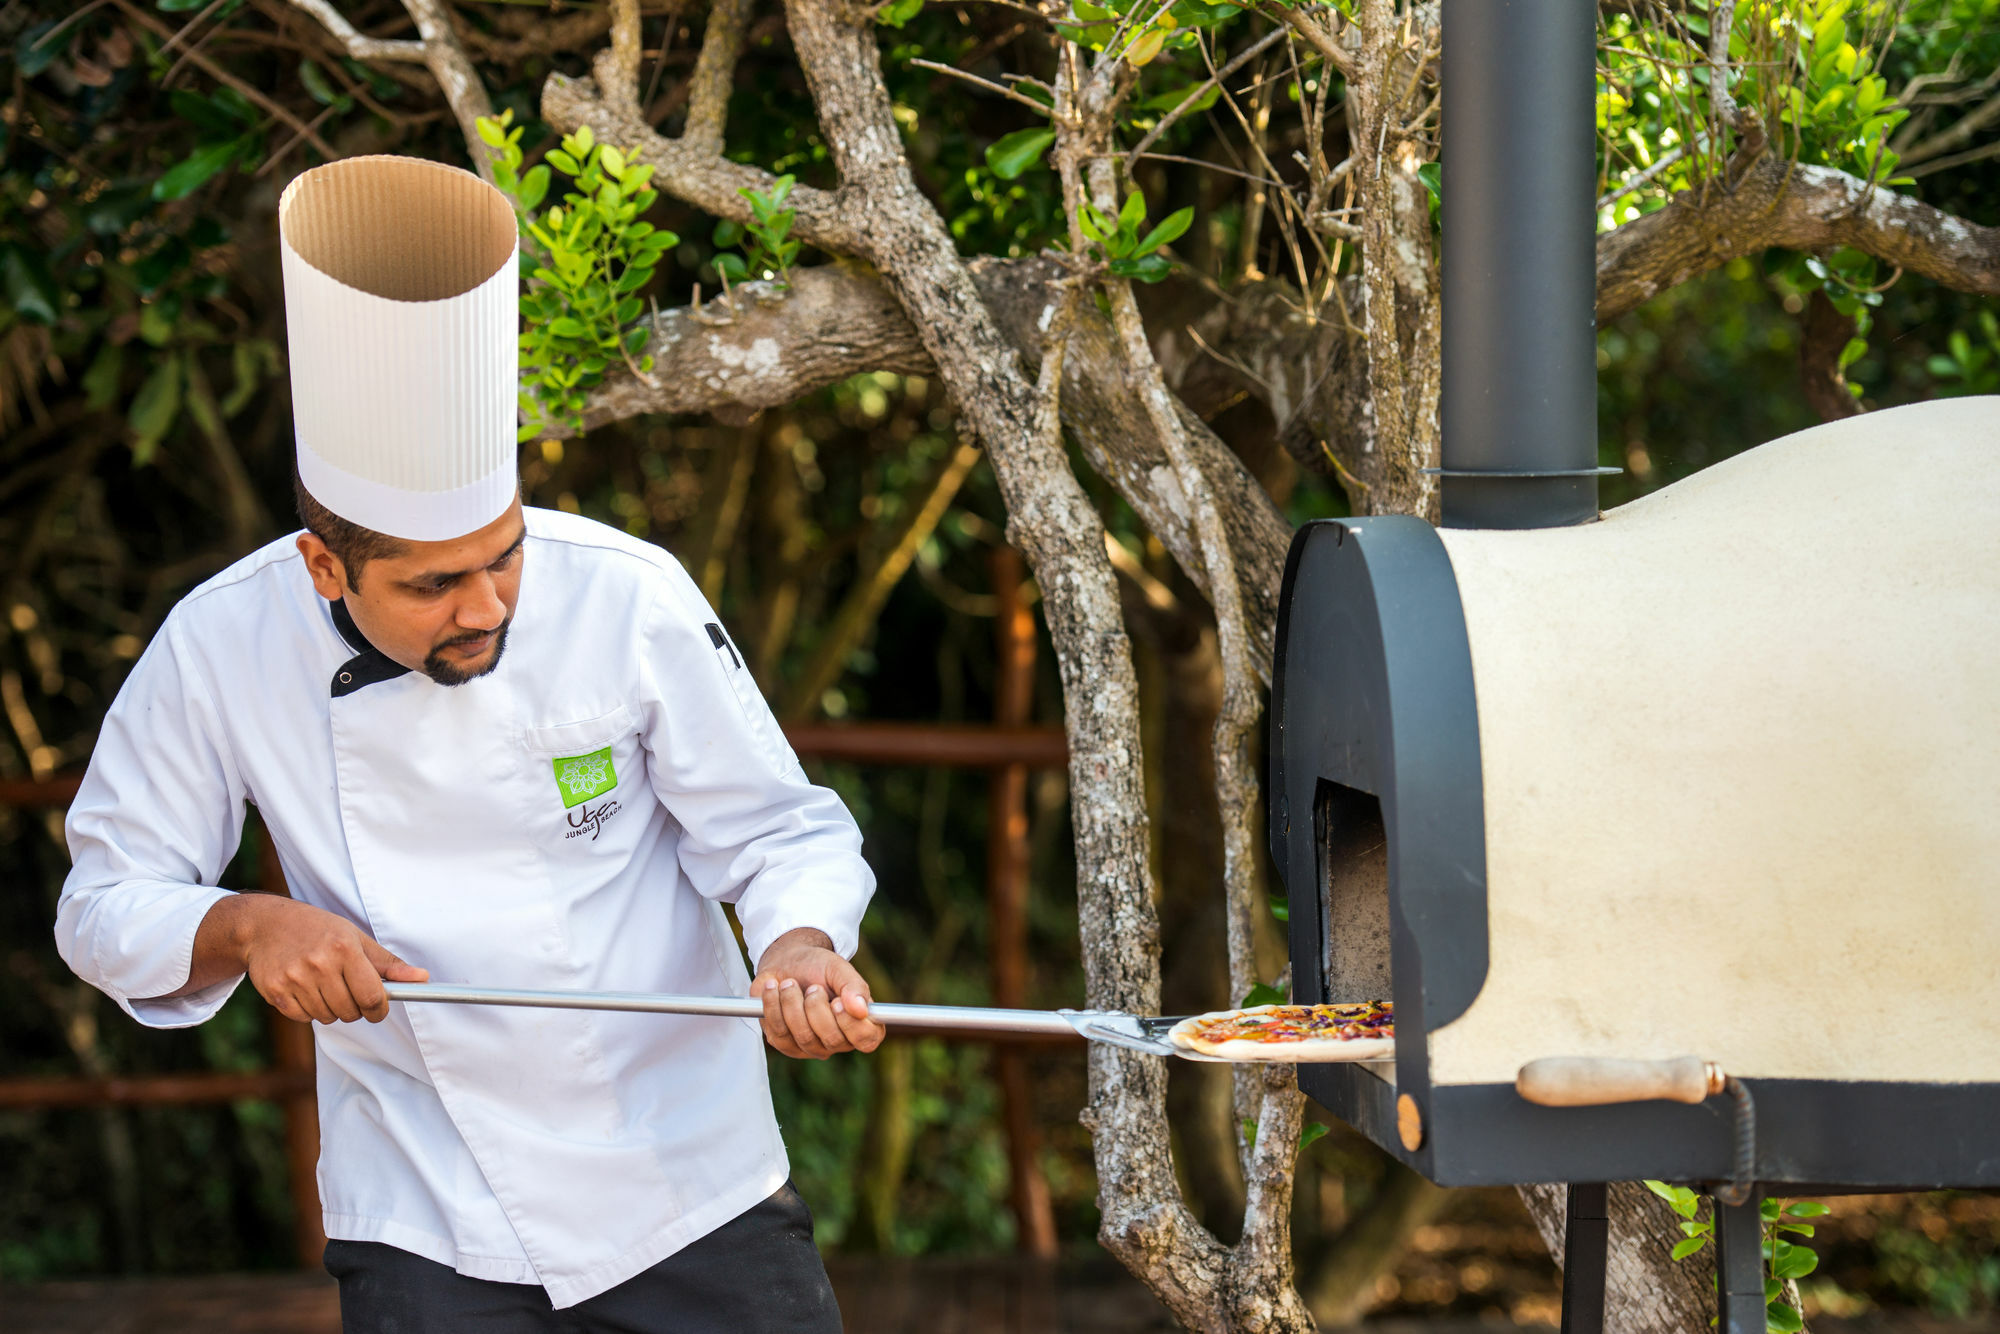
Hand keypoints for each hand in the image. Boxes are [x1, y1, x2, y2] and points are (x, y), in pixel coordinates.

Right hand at [225, 893, 427, 1023]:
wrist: (265, 925)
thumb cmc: (318, 930)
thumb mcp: (355, 937)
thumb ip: (388, 963)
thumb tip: (421, 979)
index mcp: (344, 948)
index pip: (373, 997)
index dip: (379, 1010)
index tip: (378, 1010)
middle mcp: (319, 963)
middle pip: (350, 1011)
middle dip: (354, 1008)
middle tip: (347, 990)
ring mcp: (295, 978)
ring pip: (327, 1017)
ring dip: (331, 1008)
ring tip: (323, 984)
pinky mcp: (275, 991)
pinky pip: (303, 1017)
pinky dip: (308, 1009)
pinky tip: (304, 988)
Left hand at [751, 927, 883, 1058]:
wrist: (787, 963)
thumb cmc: (819, 967)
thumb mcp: (839, 969)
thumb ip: (854, 987)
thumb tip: (861, 1010)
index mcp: (860, 1023)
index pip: (866, 1040)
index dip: (852, 1023)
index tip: (837, 1001)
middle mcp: (838, 1041)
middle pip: (832, 1039)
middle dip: (817, 1007)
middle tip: (812, 987)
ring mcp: (811, 1047)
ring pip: (804, 1037)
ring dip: (793, 1003)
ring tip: (789, 983)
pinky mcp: (785, 1044)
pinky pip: (779, 1032)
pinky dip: (774, 1005)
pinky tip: (774, 988)